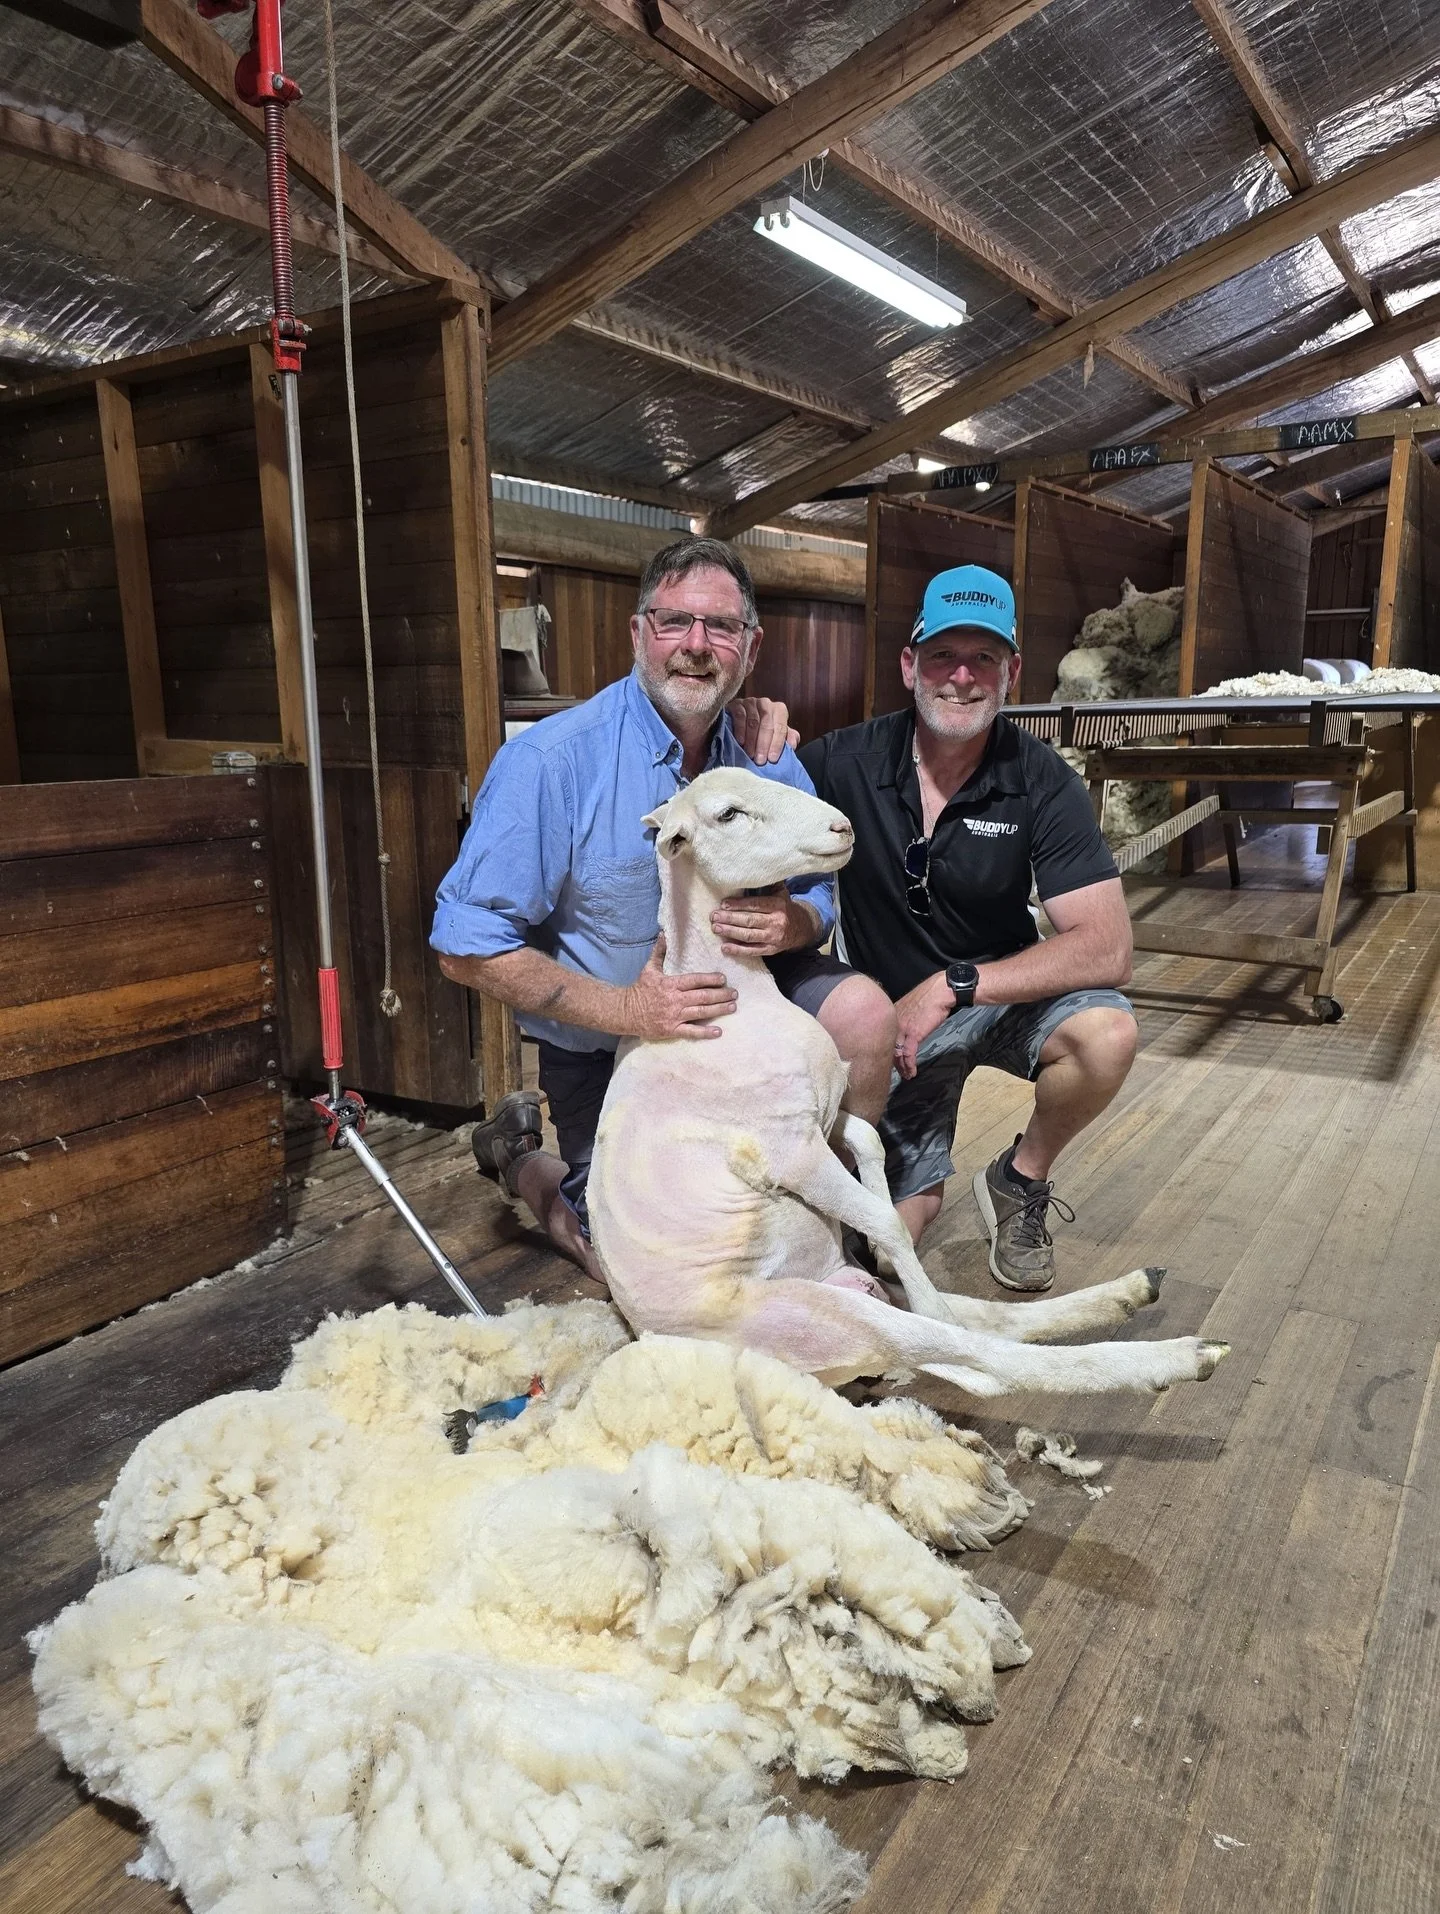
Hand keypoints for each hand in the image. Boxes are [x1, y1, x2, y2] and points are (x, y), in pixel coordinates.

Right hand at [619, 935, 737, 1038]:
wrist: (625, 1012)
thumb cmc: (639, 990)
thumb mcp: (649, 969)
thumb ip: (659, 952)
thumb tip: (663, 934)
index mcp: (671, 984)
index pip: (695, 980)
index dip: (711, 979)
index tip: (723, 979)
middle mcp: (675, 1000)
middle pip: (703, 996)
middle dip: (721, 995)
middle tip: (734, 993)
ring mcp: (674, 1016)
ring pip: (701, 1012)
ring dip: (719, 1009)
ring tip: (732, 1007)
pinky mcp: (672, 1030)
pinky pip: (691, 1032)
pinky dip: (705, 1032)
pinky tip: (718, 1031)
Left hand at [711, 887, 814, 956]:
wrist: (801, 929)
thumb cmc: (784, 908)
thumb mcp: (781, 893)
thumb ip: (770, 882)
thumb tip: (756, 867)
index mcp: (778, 905)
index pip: (755, 905)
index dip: (739, 905)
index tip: (723, 904)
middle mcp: (776, 922)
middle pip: (750, 920)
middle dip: (730, 918)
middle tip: (714, 916)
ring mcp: (773, 938)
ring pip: (749, 936)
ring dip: (731, 932)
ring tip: (716, 928)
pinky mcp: (770, 950)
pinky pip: (752, 951)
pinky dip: (738, 950)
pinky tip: (724, 947)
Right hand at [727, 695, 798, 764]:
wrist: (741, 719)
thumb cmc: (762, 729)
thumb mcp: (777, 733)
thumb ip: (787, 737)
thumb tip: (793, 744)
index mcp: (779, 709)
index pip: (780, 727)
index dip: (777, 743)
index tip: (772, 758)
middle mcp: (766, 703)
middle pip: (766, 724)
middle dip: (763, 744)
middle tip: (760, 760)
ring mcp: (750, 702)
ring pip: (753, 721)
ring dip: (752, 740)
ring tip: (750, 754)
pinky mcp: (736, 704)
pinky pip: (740, 716)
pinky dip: (740, 730)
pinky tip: (741, 741)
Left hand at [892, 972, 954, 1078]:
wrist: (941, 991)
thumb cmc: (930, 997)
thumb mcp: (913, 1007)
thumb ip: (906, 1019)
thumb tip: (906, 1030)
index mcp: (892, 1014)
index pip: (885, 1036)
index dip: (887, 1049)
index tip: (891, 1059)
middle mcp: (894, 1021)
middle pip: (887, 1046)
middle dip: (893, 1061)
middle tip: (898, 1071)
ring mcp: (902, 1027)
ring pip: (896, 1052)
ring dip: (902, 1067)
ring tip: (906, 1075)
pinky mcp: (914, 1033)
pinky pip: (908, 1053)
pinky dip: (910, 1065)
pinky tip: (912, 1071)